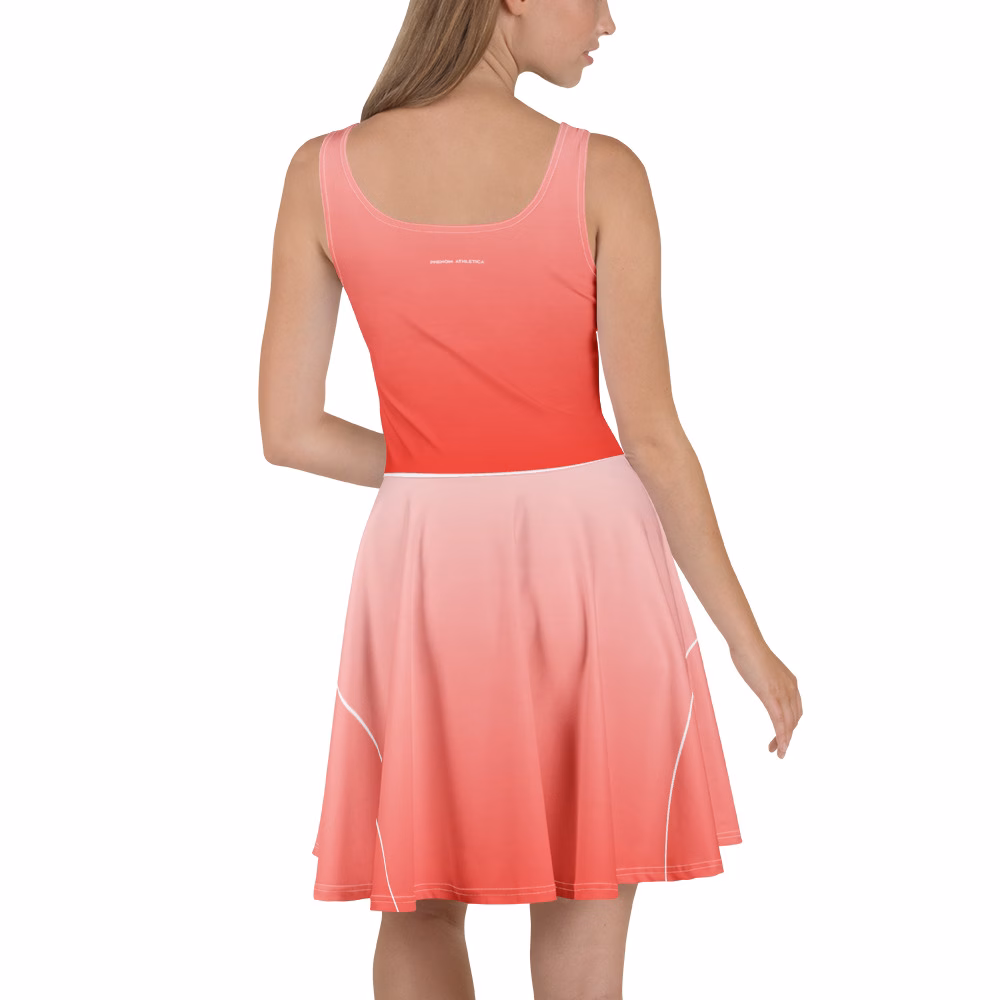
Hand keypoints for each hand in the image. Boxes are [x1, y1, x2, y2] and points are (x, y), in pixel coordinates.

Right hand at [729, 641, 801, 758]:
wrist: (746, 642)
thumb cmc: (749, 651)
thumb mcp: (763, 669)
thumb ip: (767, 678)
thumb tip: (762, 681)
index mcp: (791, 682)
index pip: (795, 710)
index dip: (790, 725)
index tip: (782, 735)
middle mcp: (791, 688)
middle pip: (794, 719)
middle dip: (788, 736)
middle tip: (778, 748)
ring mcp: (782, 692)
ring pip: (788, 723)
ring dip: (785, 740)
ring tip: (780, 753)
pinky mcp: (771, 695)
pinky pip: (779, 721)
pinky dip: (781, 736)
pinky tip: (780, 746)